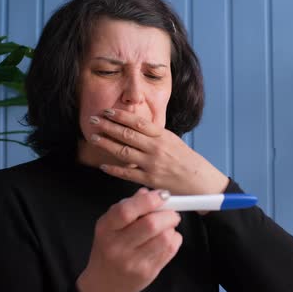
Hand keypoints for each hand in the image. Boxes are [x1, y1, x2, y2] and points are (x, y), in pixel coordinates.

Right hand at [76, 188, 181, 291]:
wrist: (105, 282)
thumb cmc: (110, 247)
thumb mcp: (110, 225)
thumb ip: (129, 206)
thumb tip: (148, 193)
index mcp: (106, 228)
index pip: (126, 211)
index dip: (148, 200)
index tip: (162, 195)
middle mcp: (117, 246)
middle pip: (151, 224)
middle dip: (168, 214)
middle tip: (171, 212)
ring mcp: (133, 261)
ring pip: (165, 237)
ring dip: (171, 227)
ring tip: (166, 227)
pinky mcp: (148, 272)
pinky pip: (171, 249)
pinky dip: (174, 239)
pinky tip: (165, 239)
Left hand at [87, 108, 228, 194]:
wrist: (199, 180)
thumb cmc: (186, 159)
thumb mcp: (172, 140)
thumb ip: (154, 135)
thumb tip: (136, 126)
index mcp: (162, 136)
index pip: (138, 122)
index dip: (121, 116)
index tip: (108, 111)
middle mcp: (156, 148)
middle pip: (127, 135)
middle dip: (108, 126)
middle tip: (93, 120)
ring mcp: (152, 164)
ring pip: (124, 152)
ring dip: (106, 144)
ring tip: (94, 138)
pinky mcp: (150, 179)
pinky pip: (128, 173)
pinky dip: (114, 169)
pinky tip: (103, 165)